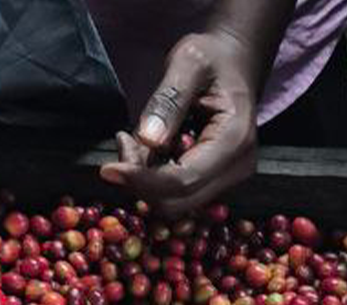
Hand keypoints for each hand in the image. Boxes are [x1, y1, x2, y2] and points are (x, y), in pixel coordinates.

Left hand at [100, 30, 258, 215]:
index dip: (144, 181)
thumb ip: (168, 101)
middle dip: (142, 183)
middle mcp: (237, 169)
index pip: (185, 180)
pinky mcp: (216, 182)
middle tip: (123, 142)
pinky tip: (148, 150)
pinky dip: (155, 179)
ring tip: (134, 142)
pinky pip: (180, 194)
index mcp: (235, 141)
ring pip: (177, 202)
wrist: (234, 66)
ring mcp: (229, 179)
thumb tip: (148, 141)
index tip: (109, 169)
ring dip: (146, 181)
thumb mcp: (188, 64)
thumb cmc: (213, 60)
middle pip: (181, 201)